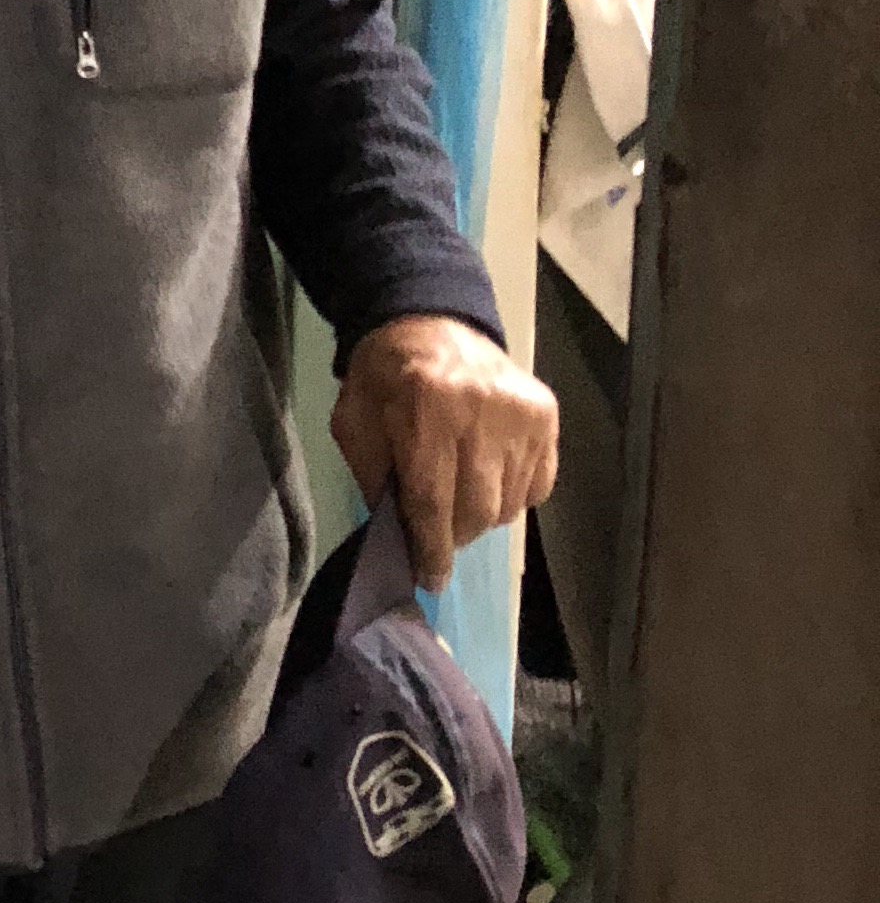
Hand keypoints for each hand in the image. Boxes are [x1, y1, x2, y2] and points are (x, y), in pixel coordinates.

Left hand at [330, 314, 560, 591]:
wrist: (429, 323)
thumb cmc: (384, 381)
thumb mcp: (355, 426)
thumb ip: (376, 480)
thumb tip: (404, 538)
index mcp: (426, 409)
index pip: (432, 501)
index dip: (431, 549)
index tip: (430, 579)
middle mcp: (482, 409)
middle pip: (476, 510)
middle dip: (454, 534)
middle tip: (437, 531)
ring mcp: (521, 412)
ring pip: (508, 505)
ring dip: (482, 515)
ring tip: (459, 491)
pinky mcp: (546, 414)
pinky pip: (536, 487)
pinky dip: (511, 495)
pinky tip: (487, 474)